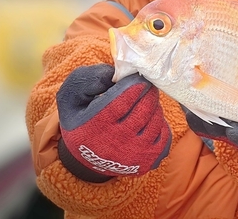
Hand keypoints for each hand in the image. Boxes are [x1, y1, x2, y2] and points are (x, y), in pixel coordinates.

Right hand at [56, 64, 170, 181]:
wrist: (84, 155)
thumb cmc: (80, 116)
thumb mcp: (73, 94)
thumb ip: (89, 78)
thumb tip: (114, 75)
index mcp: (94, 125)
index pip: (124, 100)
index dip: (136, 84)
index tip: (139, 76)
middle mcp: (114, 145)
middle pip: (144, 110)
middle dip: (148, 92)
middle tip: (145, 85)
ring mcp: (132, 156)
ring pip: (156, 121)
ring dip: (153, 106)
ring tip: (144, 101)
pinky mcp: (146, 162)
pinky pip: (165, 136)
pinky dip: (160, 123)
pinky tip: (148, 119)